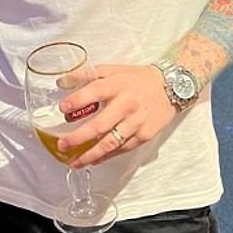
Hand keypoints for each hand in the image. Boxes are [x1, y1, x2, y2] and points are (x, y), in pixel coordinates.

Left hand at [56, 64, 176, 166]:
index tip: (62, 108)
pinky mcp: (144, 135)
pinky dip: (107, 156)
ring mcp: (136, 122)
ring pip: (111, 143)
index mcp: (117, 85)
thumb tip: (61, 82)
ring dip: (91, 154)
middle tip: (63, 145)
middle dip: (78, 137)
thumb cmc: (137, 79)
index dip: (77, 100)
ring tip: (75, 161)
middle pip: (100, 125)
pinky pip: (122, 149)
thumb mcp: (112, 70)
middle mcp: (126, 104)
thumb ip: (87, 75)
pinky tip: (94, 160)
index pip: (94, 92)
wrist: (170, 87)